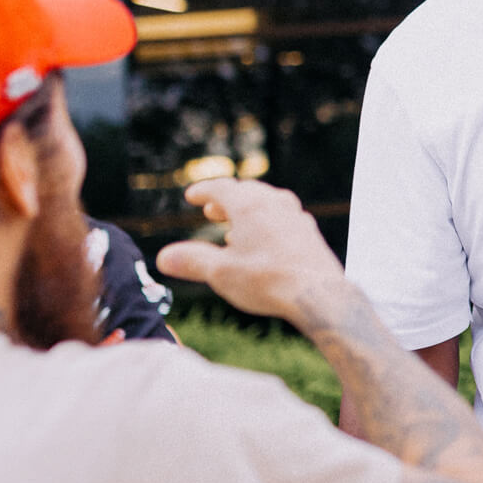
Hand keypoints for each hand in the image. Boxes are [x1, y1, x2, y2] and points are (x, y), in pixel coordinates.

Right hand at [154, 178, 347, 322]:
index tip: (192, 196)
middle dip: (225, 200)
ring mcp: (296, 217)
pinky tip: (263, 244)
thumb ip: (192, 262)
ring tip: (232, 229)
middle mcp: (276, 204)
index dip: (204, 191)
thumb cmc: (269, 280)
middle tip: (210, 210)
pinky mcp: (309, 233)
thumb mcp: (221, 273)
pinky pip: (283, 219)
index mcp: (251, 206)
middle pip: (246, 193)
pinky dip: (266, 224)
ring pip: (267, 205)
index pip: (222, 188)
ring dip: (247, 212)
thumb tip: (163, 258)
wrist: (319, 294)